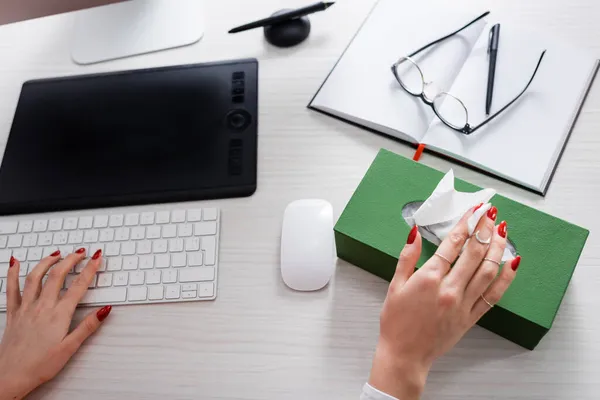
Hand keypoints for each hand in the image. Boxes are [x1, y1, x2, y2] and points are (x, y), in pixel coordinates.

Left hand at [0, 249, 112, 399]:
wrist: (10, 376)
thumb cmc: (38, 366)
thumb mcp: (70, 348)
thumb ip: (87, 327)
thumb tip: (104, 311)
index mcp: (58, 315)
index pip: (78, 286)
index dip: (90, 269)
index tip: (97, 258)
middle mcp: (42, 307)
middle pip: (57, 275)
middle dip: (71, 260)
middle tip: (81, 252)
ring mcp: (26, 308)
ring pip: (35, 277)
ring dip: (47, 261)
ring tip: (57, 253)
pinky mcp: (14, 313)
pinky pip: (11, 288)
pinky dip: (13, 273)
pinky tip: (15, 263)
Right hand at [368, 204, 520, 399]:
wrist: (405, 355)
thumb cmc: (396, 322)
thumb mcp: (394, 285)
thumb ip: (407, 257)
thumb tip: (415, 232)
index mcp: (429, 279)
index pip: (453, 243)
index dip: (466, 224)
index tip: (474, 211)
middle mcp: (450, 289)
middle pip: (475, 253)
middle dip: (485, 230)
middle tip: (490, 214)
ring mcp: (463, 304)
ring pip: (489, 271)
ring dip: (498, 248)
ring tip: (502, 231)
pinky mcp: (471, 317)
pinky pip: (494, 295)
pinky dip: (505, 278)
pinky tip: (511, 263)